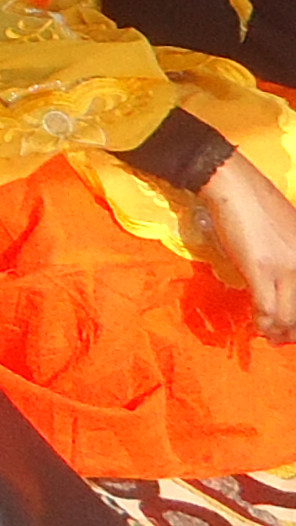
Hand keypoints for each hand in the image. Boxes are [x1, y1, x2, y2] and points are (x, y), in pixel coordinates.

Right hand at [199, 156, 295, 342]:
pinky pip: (267, 308)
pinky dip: (264, 323)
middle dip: (293, 329)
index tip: (293, 326)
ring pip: (289, 315)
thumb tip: (284, 280)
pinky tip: (259, 327)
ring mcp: (287, 267)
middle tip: (283, 338)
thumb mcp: (288, 231)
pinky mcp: (262, 269)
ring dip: (279, 331)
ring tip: (271, 337)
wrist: (234, 187)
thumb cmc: (258, 204)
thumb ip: (290, 256)